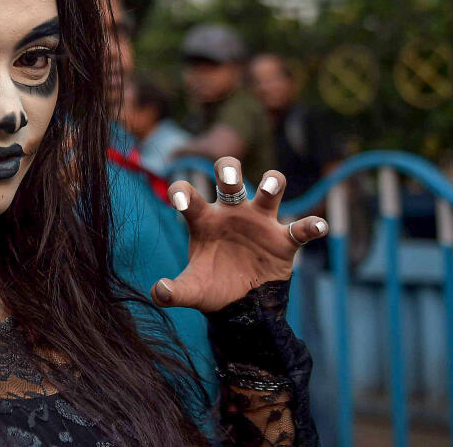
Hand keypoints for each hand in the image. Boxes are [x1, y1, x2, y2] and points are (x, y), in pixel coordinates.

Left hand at [152, 156, 327, 312]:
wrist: (242, 307)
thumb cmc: (213, 287)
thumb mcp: (193, 290)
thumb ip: (176, 291)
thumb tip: (159, 293)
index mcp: (204, 220)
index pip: (190, 196)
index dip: (183, 192)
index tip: (179, 198)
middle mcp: (231, 214)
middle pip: (231, 179)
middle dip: (229, 169)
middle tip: (228, 173)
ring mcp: (259, 223)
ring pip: (270, 191)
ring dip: (272, 183)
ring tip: (270, 188)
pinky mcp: (284, 240)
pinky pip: (301, 229)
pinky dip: (311, 226)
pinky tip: (318, 226)